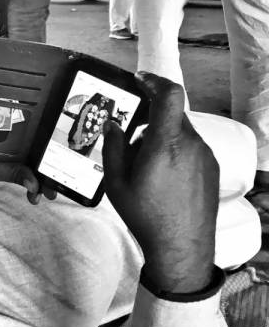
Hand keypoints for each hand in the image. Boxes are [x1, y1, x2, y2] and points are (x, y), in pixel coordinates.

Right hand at [102, 72, 217, 293]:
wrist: (182, 246)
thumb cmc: (147, 216)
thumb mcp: (116, 182)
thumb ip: (113, 147)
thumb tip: (113, 125)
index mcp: (165, 143)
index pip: (169, 95)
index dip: (154, 81)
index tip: (140, 80)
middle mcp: (190, 144)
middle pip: (170, 115)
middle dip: (149, 120)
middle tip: (130, 142)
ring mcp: (205, 155)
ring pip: (180, 132)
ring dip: (161, 138)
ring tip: (145, 168)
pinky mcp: (211, 168)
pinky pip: (191, 147)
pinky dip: (174, 151)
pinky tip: (162, 178)